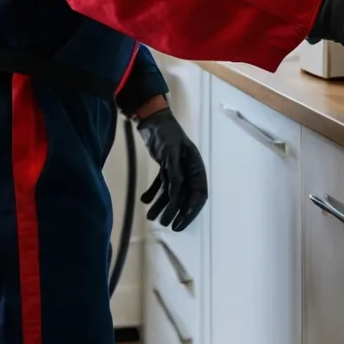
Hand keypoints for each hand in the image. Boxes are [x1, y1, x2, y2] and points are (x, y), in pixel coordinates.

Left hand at [137, 108, 207, 230]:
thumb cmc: (165, 132)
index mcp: (195, 166)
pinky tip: (144, 200)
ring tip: (151, 217)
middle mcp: (189, 169)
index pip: (199, 194)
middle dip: (176, 212)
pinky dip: (154, 193)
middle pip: (186, 196)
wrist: (152, 119)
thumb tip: (176, 194)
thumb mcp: (170, 151)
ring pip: (172, 192)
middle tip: (166, 225)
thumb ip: (174, 173)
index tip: (179, 222)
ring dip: (162, 205)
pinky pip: (162, 184)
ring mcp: (177, 168)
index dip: (191, 210)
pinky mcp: (166, 166)